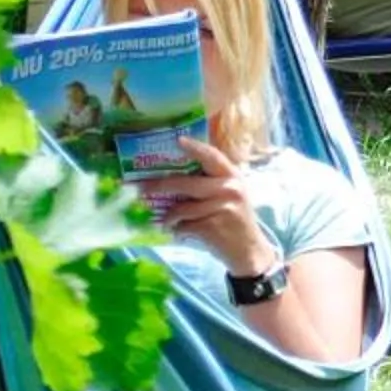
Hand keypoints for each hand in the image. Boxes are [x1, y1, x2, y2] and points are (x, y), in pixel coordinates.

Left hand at [143, 139, 281, 275]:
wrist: (249, 251)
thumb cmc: (235, 220)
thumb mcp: (231, 195)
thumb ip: (212, 183)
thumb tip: (174, 175)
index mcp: (232, 177)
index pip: (213, 156)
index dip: (195, 147)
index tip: (178, 140)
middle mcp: (229, 189)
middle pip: (186, 183)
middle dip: (160, 185)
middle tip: (141, 187)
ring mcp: (222, 208)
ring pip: (181, 208)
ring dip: (169, 217)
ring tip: (166, 221)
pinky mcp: (213, 227)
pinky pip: (184, 225)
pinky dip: (178, 230)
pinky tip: (181, 232)